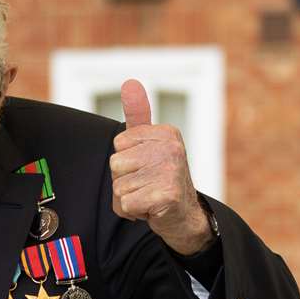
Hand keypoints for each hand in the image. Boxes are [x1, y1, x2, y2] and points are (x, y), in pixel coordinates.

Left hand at [110, 79, 212, 255]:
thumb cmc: (161, 179)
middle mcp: (171, 148)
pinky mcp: (166, 195)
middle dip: (124, 181)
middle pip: (116, 165)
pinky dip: (133, 212)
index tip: (145, 167)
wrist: (183, 216)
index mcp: (166, 133)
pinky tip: (150, 209)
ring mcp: (170, 171)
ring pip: (119, 187)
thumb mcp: (150, 144)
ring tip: (147, 197)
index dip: (125, 162)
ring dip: (128, 199)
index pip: (118, 145)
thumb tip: (129, 82)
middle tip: (146, 185)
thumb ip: (138, 115)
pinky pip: (125, 204)